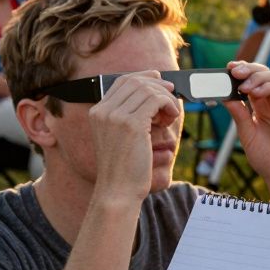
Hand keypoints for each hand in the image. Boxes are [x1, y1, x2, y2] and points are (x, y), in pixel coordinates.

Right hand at [88, 71, 179, 203]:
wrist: (118, 191)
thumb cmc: (124, 168)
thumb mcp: (121, 137)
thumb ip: (130, 115)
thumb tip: (153, 91)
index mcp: (97, 112)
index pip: (123, 81)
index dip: (145, 78)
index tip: (161, 83)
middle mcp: (103, 111)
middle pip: (136, 81)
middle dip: (158, 86)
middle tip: (172, 99)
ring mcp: (115, 116)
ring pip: (148, 89)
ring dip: (165, 99)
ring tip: (169, 116)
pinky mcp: (131, 124)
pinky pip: (156, 100)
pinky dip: (168, 105)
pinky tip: (170, 119)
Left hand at [223, 62, 269, 198]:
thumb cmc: (267, 159)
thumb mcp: (247, 134)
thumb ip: (239, 114)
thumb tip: (224, 95)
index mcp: (261, 106)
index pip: (251, 81)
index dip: (241, 72)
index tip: (227, 69)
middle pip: (263, 74)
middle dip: (248, 70)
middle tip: (234, 72)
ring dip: (258, 77)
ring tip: (244, 86)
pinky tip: (257, 92)